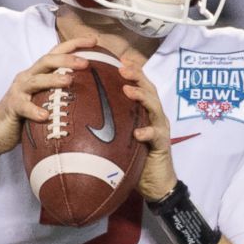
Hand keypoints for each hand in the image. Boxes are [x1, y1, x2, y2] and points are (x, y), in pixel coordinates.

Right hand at [0, 35, 96, 159]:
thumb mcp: (44, 101)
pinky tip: (45, 116)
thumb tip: (92, 95)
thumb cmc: (24, 118)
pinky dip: (34, 110)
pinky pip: (24, 107)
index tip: (94, 40)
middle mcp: (27, 78)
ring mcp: (18, 91)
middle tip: (86, 63)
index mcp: (37, 74)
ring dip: (53, 79)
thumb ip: (60, 95)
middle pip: (47, 60)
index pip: (56, 53)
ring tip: (69, 81)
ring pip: (36, 80)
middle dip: (67, 59)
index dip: (74, 44)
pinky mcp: (12, 107)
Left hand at [119, 60, 176, 200]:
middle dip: (136, 76)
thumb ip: (109, 125)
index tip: (117, 59)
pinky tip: (137, 133)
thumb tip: (81, 115)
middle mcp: (155, 116)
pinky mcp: (163, 146)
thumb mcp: (119, 138)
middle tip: (121, 67)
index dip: (131, 71)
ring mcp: (160, 129)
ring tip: (128, 91)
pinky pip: (156, 136)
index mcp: (145, 112)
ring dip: (141, 97)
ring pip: (154, 107)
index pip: (140, 86)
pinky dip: (147, 132)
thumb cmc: (135, 159)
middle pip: (149, 90)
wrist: (155, 184)